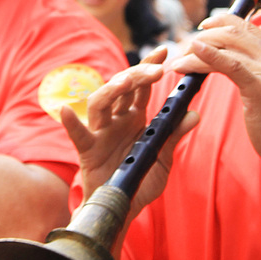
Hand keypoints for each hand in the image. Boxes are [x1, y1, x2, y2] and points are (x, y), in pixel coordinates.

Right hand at [60, 48, 196, 219]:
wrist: (122, 208)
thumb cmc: (139, 181)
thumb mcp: (162, 157)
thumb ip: (174, 135)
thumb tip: (194, 113)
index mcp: (134, 118)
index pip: (142, 86)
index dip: (151, 66)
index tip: (165, 50)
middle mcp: (116, 120)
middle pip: (122, 88)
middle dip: (138, 74)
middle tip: (158, 68)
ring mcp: (100, 132)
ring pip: (101, 102)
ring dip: (112, 89)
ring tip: (126, 82)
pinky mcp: (88, 151)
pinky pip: (78, 134)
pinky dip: (70, 122)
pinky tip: (65, 110)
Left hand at [170, 13, 260, 172]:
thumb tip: (233, 58)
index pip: (247, 26)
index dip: (221, 22)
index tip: (203, 28)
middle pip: (234, 31)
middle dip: (204, 36)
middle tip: (185, 47)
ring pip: (227, 45)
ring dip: (197, 49)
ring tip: (180, 59)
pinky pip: (229, 64)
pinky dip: (207, 56)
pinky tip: (191, 56)